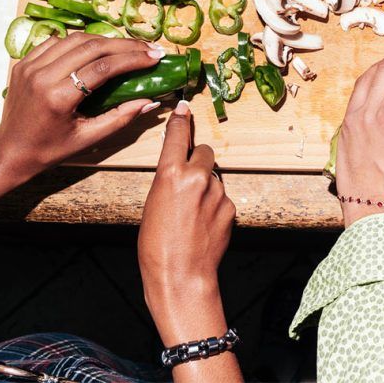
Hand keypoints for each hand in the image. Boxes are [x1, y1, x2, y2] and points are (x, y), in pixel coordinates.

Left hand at [0, 33, 163, 179]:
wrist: (9, 150)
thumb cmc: (50, 149)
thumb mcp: (88, 139)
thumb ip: (120, 118)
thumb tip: (150, 101)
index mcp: (58, 97)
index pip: (103, 67)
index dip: (133, 59)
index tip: (155, 56)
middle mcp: (42, 75)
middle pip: (91, 47)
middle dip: (125, 45)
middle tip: (148, 47)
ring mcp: (29, 65)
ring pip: (75, 39)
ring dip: (105, 39)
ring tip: (127, 46)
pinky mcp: (24, 62)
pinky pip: (57, 42)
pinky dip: (80, 42)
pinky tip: (97, 48)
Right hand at [139, 101, 234, 345]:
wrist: (181, 275)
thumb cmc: (156, 246)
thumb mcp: (152, 205)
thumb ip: (168, 182)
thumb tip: (180, 173)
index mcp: (170, 174)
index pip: (177, 137)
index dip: (180, 121)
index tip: (184, 107)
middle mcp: (197, 177)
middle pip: (203, 152)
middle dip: (197, 161)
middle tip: (187, 181)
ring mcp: (217, 192)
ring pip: (214, 176)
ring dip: (206, 187)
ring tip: (192, 214)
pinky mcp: (231, 207)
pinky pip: (222, 198)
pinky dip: (214, 206)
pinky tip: (203, 225)